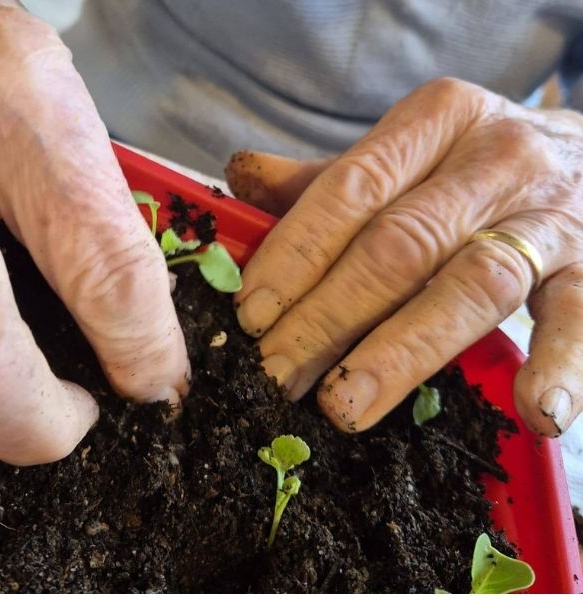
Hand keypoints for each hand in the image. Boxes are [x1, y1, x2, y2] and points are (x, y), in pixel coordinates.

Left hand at [226, 78, 582, 436]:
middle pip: (398, 247)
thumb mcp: (412, 148)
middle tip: (275, 375)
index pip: (350, 190)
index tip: (250, 315)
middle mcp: (496, 159)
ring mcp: (552, 216)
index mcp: (436, 120)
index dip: (295, 255)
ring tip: (345, 406)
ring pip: (471, 286)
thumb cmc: (481, 162)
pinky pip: (578, 318)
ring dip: (402, 352)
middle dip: (327, 317)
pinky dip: (559, 365)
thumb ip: (329, 175)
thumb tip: (239, 175)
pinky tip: (534, 413)